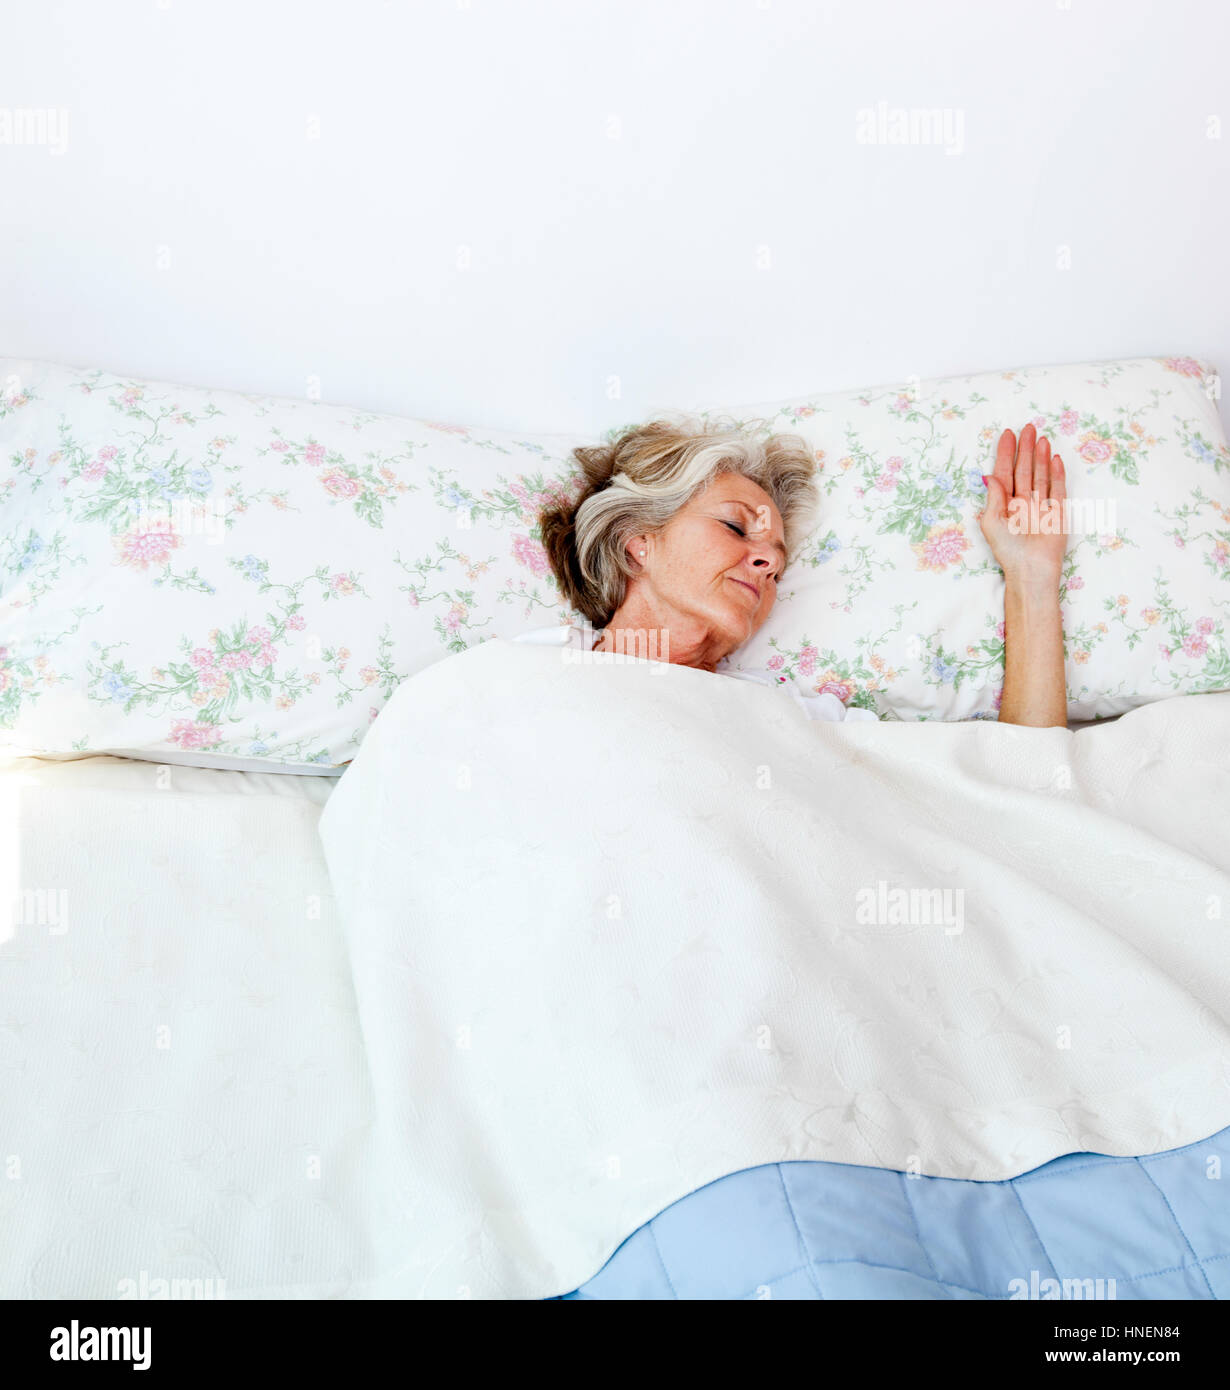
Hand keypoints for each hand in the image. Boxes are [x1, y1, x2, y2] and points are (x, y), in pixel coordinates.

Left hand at [978, 423, 1066, 587]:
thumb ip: (993, 497)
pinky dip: (1057, 473)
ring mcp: (1041, 506)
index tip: (1007, 435)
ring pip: (1041, 475)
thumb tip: (991, 475)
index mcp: (1004, 504)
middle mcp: (1022, 502)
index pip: (1005, 473)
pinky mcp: (1058, 513)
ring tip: (1041, 438)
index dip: (1005, 454)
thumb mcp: (991, 522)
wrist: (1031, 569)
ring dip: (1040, 457)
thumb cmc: (1008, 550)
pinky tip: (1054, 458)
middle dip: (1025, 449)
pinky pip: (1058, 489)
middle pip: (1024, 469)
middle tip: (1027, 427)